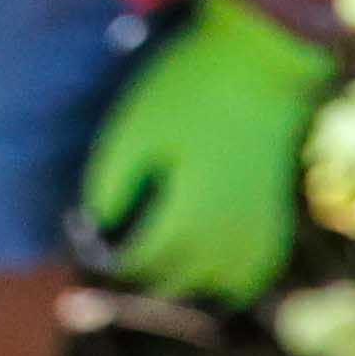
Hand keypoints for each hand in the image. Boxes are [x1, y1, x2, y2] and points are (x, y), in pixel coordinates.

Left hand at [79, 0, 337, 302]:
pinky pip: (245, 278)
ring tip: (148, 244)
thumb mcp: (134, 131)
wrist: (262, 64)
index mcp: (191, 221)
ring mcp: (258, 238)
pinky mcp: (275, 226)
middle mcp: (229, 243)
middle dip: (132, 265)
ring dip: (176, 280)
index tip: (79, 223)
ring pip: (209, 291)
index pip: (133, 265)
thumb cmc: (190, 91)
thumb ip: (110, 186)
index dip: (99, 250)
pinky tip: (196, 254)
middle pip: (167, 284)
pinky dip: (218, 278)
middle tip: (108, 232)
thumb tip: (95, 228)